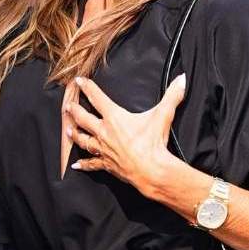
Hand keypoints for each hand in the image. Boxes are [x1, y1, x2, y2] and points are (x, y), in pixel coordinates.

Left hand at [64, 74, 187, 196]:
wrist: (151, 170)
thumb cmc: (153, 143)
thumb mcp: (163, 115)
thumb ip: (172, 96)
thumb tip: (182, 80)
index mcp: (115, 117)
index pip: (97, 98)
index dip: (86, 87)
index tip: (78, 80)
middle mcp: (104, 132)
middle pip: (83, 118)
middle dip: (74, 110)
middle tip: (67, 105)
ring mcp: (103, 149)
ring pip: (83, 140)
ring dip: (74, 134)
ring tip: (67, 129)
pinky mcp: (106, 164)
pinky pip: (92, 163)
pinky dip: (83, 164)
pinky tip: (76, 165)